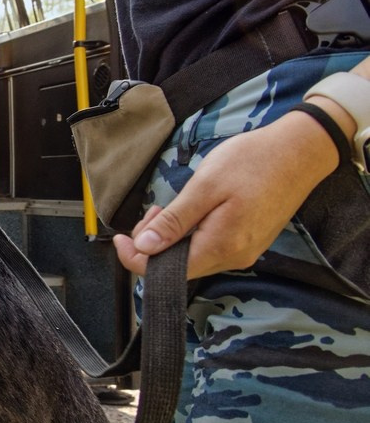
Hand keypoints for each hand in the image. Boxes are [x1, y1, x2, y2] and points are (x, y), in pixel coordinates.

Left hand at [113, 110, 339, 278]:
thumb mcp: (205, 187)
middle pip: (177, 265)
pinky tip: (191, 210)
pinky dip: (191, 233)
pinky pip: (209, 247)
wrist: (300, 151)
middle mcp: (233, 257)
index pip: (164, 271)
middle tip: (154, 210)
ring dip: (172, 236)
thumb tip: (145, 247)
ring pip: (192, 256)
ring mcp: (243, 251)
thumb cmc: (255, 162)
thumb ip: (174, 222)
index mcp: (221, 246)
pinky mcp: (248, 241)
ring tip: (171, 206)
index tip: (121, 238)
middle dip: (154, 242)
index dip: (136, 257)